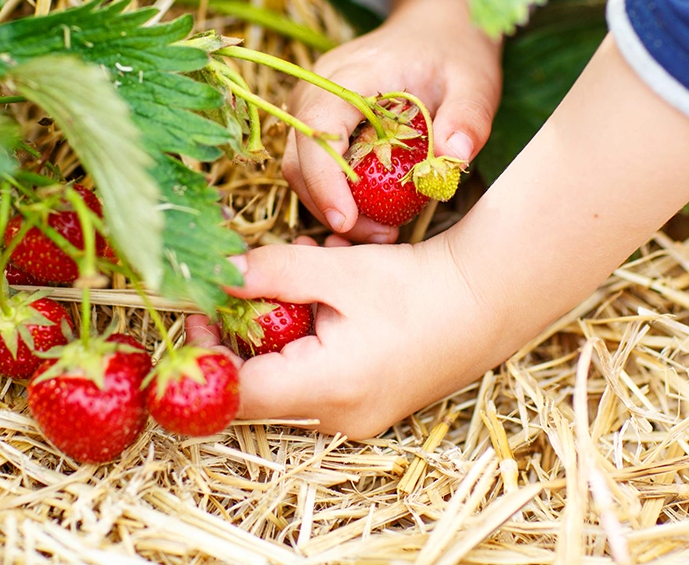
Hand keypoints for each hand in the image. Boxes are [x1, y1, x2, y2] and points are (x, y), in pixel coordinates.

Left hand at [185, 234, 524, 439]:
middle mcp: (337, 419)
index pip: (237, 394)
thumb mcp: (337, 271)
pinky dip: (307, 336)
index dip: (205, 354)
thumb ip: (270, 273)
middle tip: (250, 279)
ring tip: (304, 269)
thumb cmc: (419, 286)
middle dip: (246, 329)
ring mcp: (353, 419)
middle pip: (258, 386)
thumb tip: (216, 274)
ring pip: (286, 376)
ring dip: (280, 324)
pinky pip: (314, 377)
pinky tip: (328, 290)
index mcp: (328, 390)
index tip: (197, 309)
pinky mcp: (366, 406)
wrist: (490, 300)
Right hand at [284, 0, 501, 242]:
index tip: (347, 221)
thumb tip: (453, 157)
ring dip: (331, 204)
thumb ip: (468, 117)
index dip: (325, 179)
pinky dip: (336, 193)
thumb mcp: (475, 82)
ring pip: (300, 165)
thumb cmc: (456, 51)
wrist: (438, 26)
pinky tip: (374, 212)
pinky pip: (314, 163)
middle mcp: (319, 87)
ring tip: (382, 230)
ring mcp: (314, 103)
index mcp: (352, 72)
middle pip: (299, 156)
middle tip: (380, 236)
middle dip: (329, 204)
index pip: (317, 128)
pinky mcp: (321, 119)